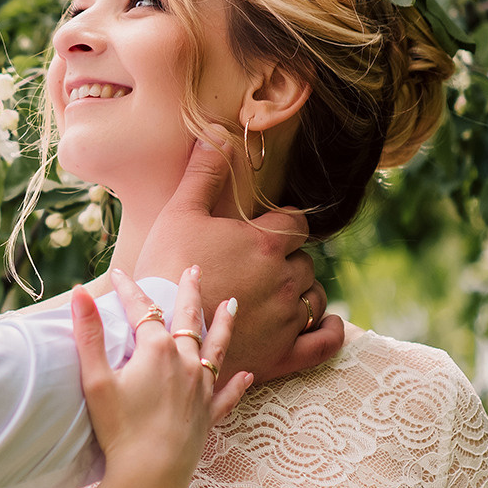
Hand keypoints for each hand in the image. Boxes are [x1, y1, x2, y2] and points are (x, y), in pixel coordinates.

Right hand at [70, 269, 252, 487]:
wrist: (150, 475)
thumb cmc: (120, 428)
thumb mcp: (96, 379)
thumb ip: (89, 334)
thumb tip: (78, 293)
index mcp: (157, 350)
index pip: (142, 310)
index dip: (128, 290)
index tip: (118, 273)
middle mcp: (185, 363)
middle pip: (188, 319)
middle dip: (189, 292)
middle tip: (193, 270)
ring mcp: (201, 389)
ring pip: (217, 347)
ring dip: (223, 323)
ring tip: (232, 304)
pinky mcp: (208, 415)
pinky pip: (226, 393)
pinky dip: (237, 383)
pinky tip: (247, 375)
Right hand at [129, 140, 344, 382]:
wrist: (156, 330)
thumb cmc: (165, 266)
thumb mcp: (179, 212)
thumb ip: (204, 172)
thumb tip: (217, 132)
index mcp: (266, 243)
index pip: (296, 223)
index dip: (284, 224)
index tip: (268, 229)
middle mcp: (285, 280)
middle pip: (304, 261)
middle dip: (287, 259)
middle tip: (259, 264)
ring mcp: (287, 320)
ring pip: (313, 297)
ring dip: (302, 291)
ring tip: (280, 291)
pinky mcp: (284, 355)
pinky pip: (324, 342)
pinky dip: (331, 330)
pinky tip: (328, 321)